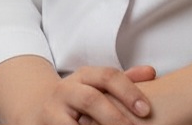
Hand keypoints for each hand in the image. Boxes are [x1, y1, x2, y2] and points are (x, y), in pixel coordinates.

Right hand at [40, 64, 154, 124]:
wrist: (39, 109)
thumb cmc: (78, 99)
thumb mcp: (97, 85)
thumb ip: (124, 81)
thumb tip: (151, 72)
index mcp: (83, 76)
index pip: (107, 76)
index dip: (128, 91)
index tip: (146, 110)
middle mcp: (67, 90)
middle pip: (92, 99)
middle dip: (114, 117)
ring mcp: (54, 111)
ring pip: (76, 122)